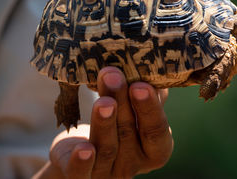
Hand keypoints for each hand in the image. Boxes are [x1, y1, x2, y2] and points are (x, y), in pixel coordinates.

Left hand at [33, 67, 172, 178]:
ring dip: (104, 123)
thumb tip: (152, 68)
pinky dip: (81, 162)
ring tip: (102, 101)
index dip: (150, 109)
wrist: (89, 154)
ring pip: (106, 148)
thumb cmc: (120, 126)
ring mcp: (107, 172)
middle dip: (122, 105)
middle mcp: (133, 163)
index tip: (141, 85)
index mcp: (153, 149)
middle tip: (114, 78)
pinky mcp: (79, 176)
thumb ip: (147, 94)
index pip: (156, 131)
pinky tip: (82, 149)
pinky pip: (80, 173)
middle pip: (128, 134)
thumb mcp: (135, 111)